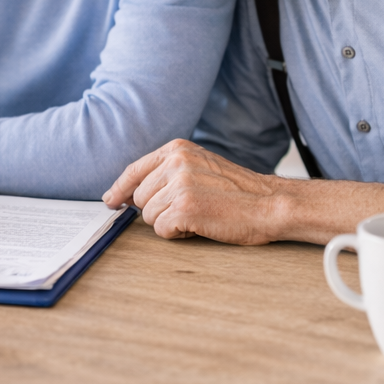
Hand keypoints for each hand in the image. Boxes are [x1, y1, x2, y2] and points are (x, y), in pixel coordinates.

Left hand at [103, 140, 285, 244]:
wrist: (271, 204)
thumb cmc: (239, 191)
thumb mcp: (201, 166)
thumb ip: (170, 171)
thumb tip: (131, 192)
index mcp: (177, 149)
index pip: (134, 170)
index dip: (119, 189)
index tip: (112, 200)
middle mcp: (175, 163)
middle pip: (140, 198)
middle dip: (158, 210)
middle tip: (189, 210)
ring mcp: (179, 185)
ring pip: (149, 217)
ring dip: (170, 223)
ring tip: (199, 216)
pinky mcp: (184, 209)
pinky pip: (162, 231)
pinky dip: (178, 234)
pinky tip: (200, 226)